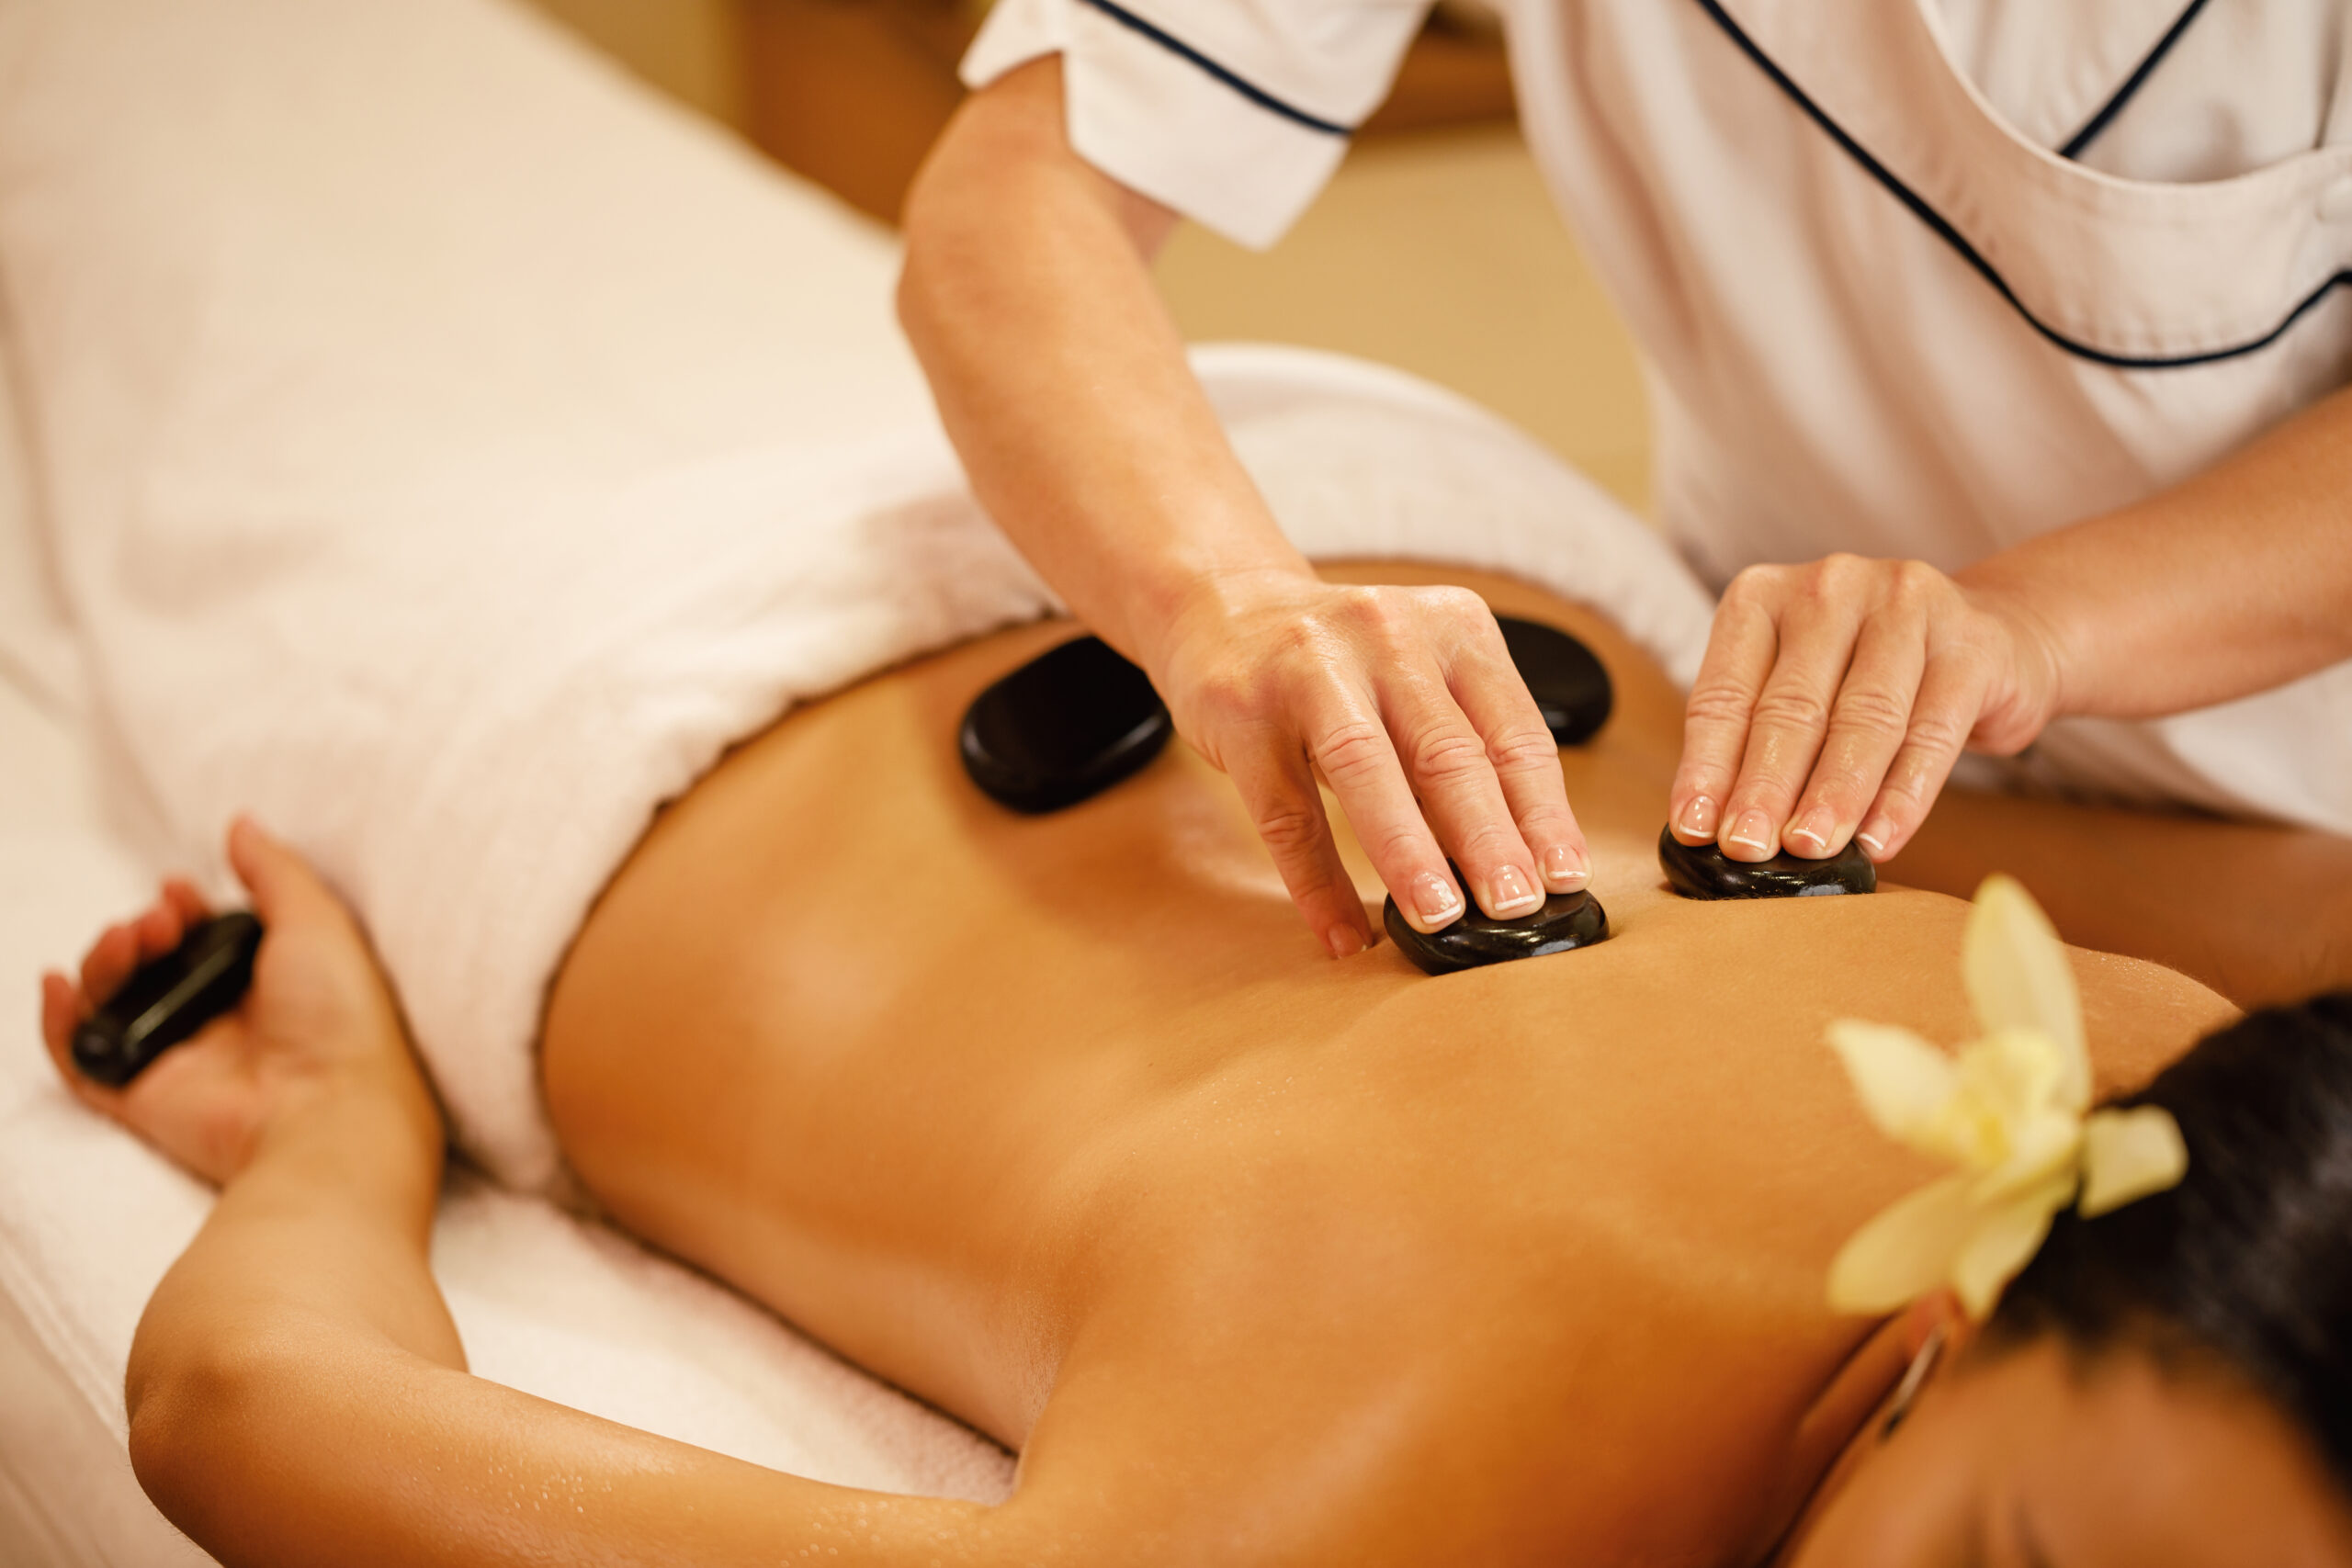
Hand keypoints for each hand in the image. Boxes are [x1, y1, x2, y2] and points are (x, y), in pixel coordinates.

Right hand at [40, 817, 434, 1184]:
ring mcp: (179, 1061)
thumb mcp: (317, 920)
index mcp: (266, 984)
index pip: (203, 941)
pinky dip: (60, 1022)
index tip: (179, 890)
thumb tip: (243, 826)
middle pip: (150, 967)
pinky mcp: (143, 1098)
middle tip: (160, 921)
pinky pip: (82, 1061)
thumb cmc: (342, 1014)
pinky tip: (61, 984)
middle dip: (141, 931)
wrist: (329, 1103)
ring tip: (130, 941)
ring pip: (111, 1003)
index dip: (182, 910)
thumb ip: (275, 872)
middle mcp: (221, 1022)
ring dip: (105, 961)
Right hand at [1156, 572, 1590, 955]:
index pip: (1513, 731)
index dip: (1543, 812)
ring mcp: (1308, 670)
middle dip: (1487, 840)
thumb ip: (1460, 751)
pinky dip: (1317, 882)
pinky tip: (1343, 933)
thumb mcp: (1418, 679)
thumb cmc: (1342, 661)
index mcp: (1452, 628)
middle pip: (1447, 750)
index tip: (1563, 878)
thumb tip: (1507, 864)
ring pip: (1366, 769)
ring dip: (1408, 853)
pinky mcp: (1243, 712)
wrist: (1222, 605)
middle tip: (1514, 907)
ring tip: (1438, 918)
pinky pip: (1286, 812)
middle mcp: (1386, 636)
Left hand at [1667, 555, 2059, 864]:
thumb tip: (1712, 829)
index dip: (1708, 768)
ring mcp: (1906, 607)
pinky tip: (1878, 841)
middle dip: (1766, 788)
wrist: (1993, 636)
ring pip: (1862, 720)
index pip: (1724, 694)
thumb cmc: (1867, 672)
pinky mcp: (1971, 646)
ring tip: (1809, 849)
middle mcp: (1831, 588)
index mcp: (1763, 595)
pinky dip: (1902, 796)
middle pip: (1791, 707)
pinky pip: (1930, 734)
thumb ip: (1755, 742)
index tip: (1694, 830)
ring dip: (1832, 795)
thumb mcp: (1798, 686)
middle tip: (1746, 849)